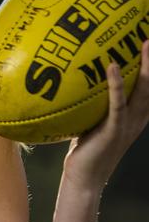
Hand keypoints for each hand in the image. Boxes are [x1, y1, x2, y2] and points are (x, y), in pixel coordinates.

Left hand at [62, 40, 148, 191]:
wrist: (85, 177)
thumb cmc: (85, 148)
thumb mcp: (93, 120)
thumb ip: (94, 103)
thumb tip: (79, 79)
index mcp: (134, 116)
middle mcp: (136, 119)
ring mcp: (127, 124)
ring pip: (142, 91)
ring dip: (145, 67)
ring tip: (145, 44)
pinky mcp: (113, 129)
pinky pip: (117, 103)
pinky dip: (116, 84)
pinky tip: (112, 66)